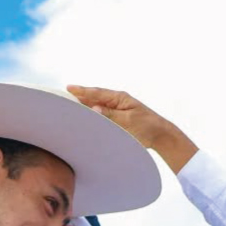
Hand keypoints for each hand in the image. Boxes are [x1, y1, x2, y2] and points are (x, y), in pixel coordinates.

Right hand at [66, 85, 197, 172]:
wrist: (161, 135)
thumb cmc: (147, 127)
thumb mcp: (128, 120)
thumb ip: (111, 115)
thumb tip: (94, 108)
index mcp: (119, 98)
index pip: (97, 93)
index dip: (82, 91)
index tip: (69, 88)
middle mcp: (117, 102)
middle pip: (95, 98)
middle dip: (80, 96)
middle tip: (64, 94)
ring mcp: (118, 110)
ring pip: (98, 106)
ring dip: (85, 106)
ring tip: (71, 105)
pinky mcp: (119, 120)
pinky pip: (102, 116)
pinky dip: (94, 115)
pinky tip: (86, 117)